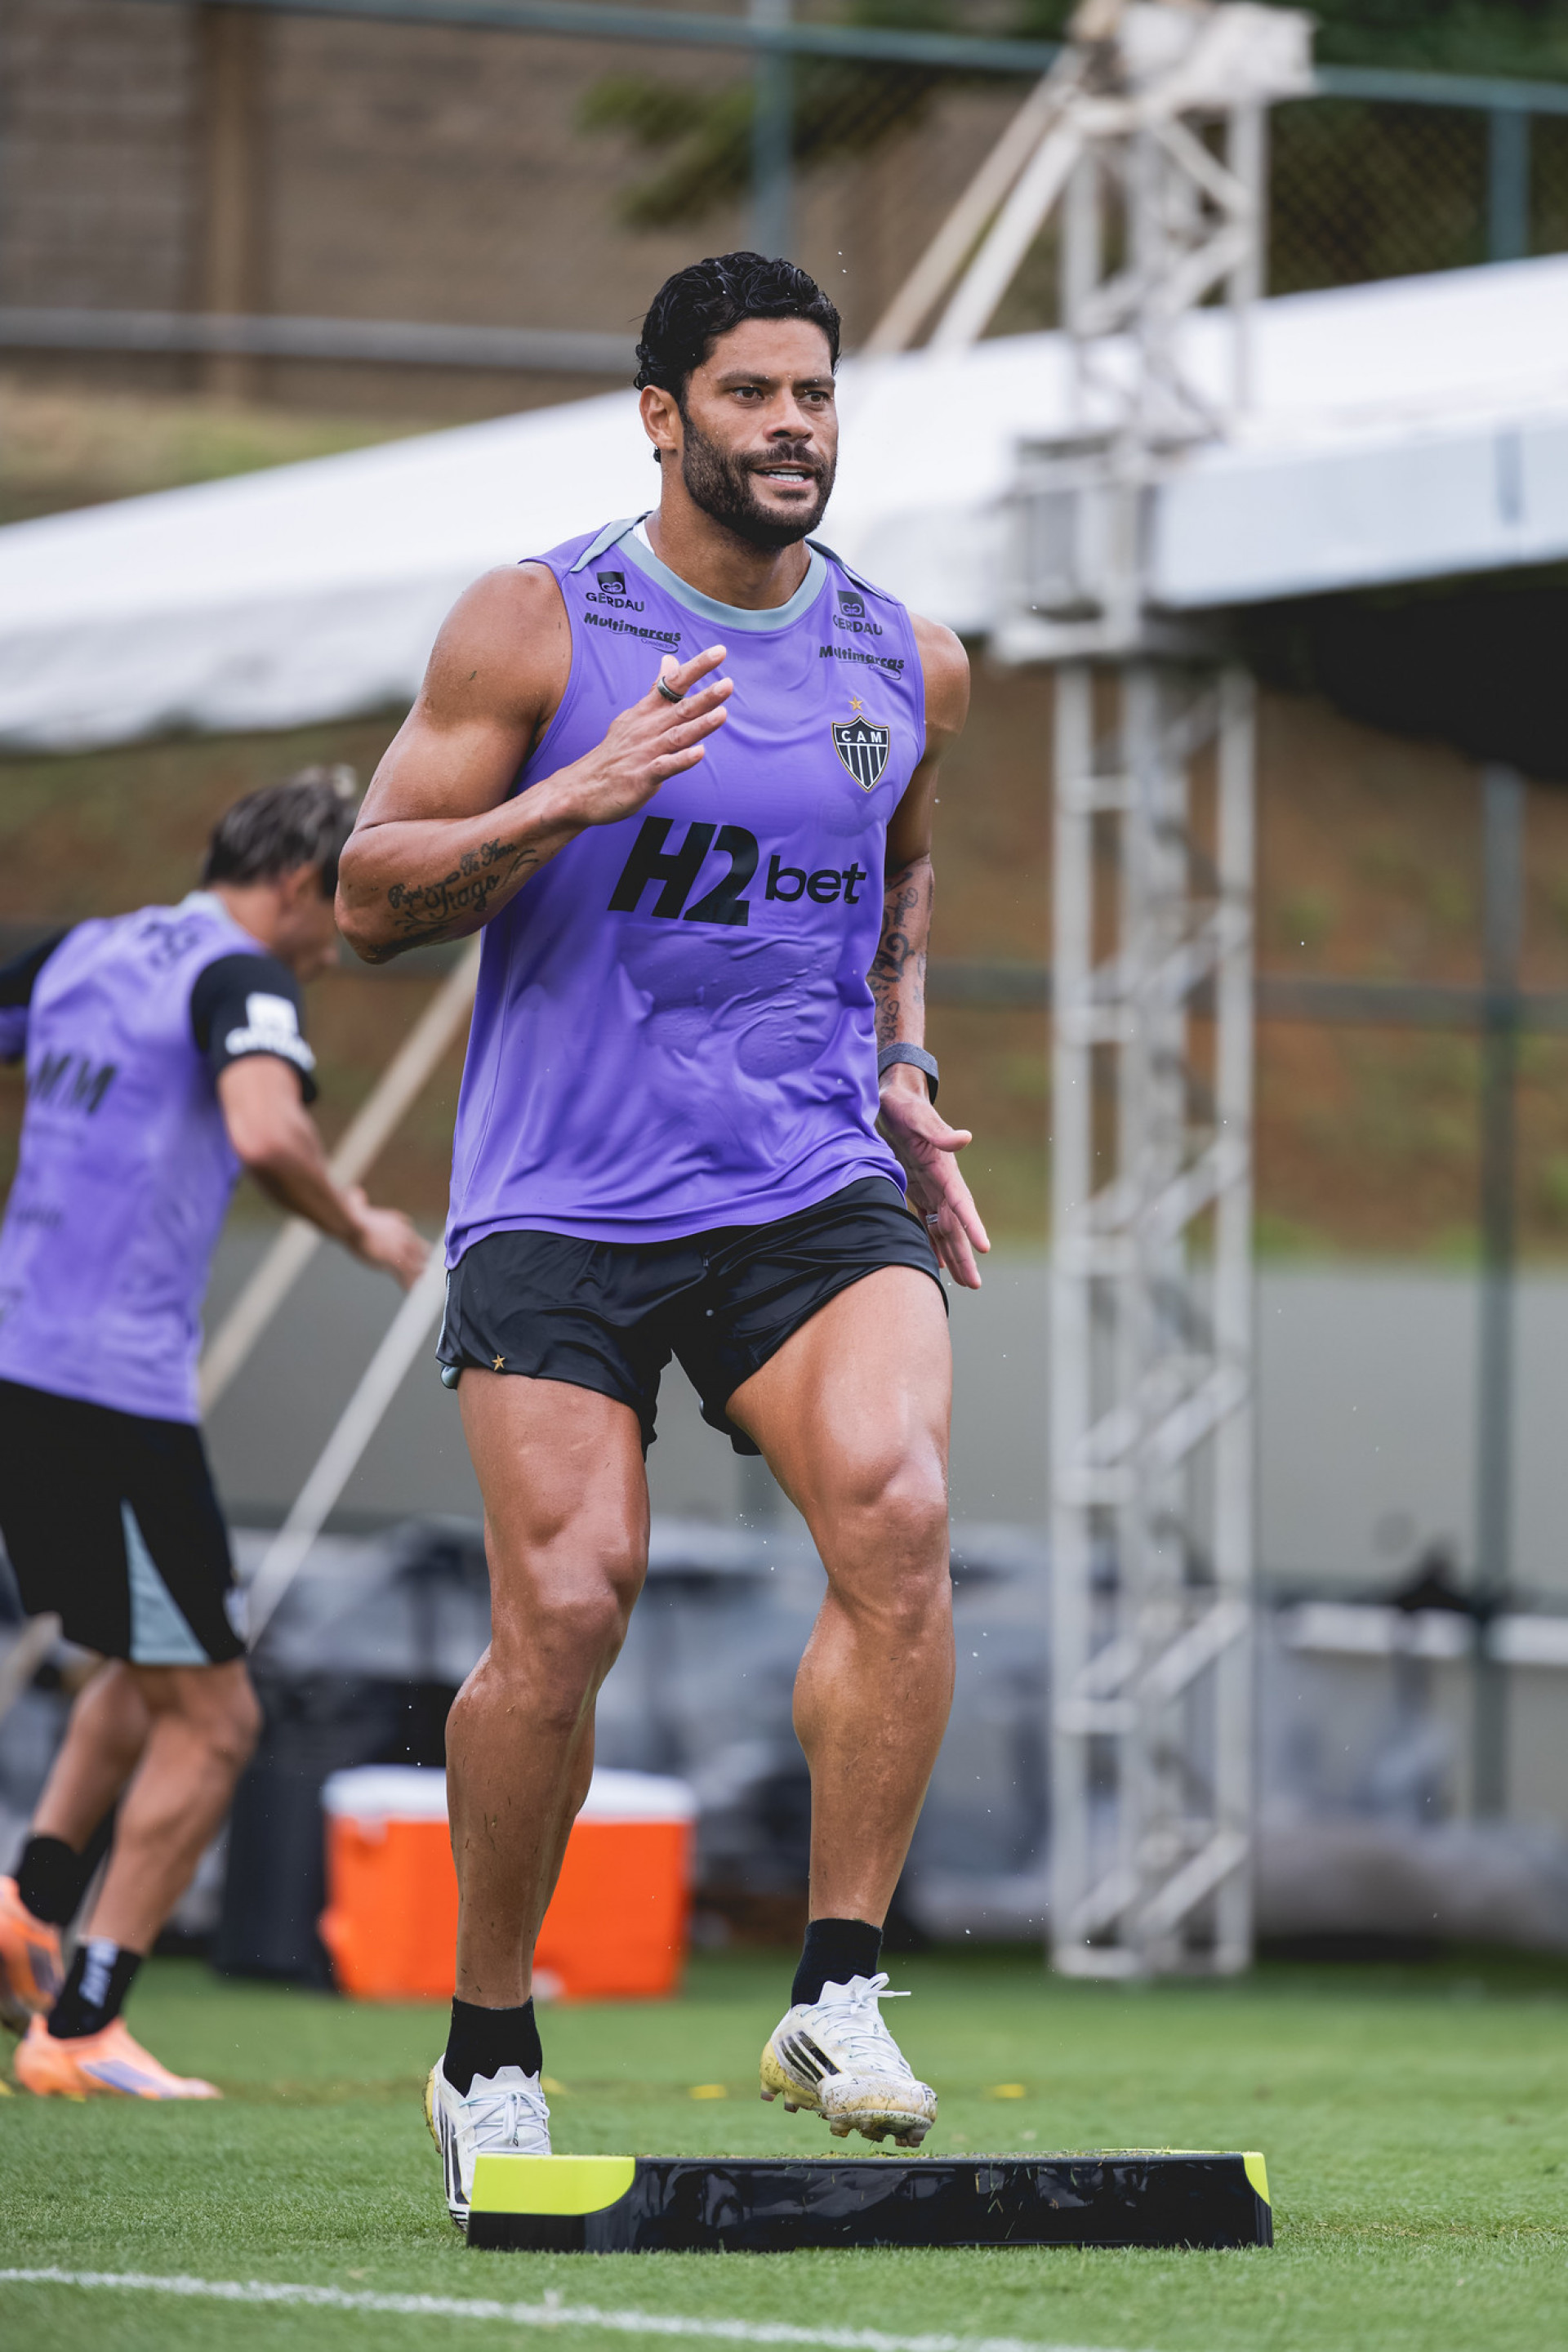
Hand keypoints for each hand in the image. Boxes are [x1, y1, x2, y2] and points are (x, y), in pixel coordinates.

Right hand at [346, 1188, 428, 1289]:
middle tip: (427, 1270)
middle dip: (423, 1261)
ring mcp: (401, 1248)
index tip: (421, 1255)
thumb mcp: (361, 1205)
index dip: (418, 1248)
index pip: (415, 1238)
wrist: (353, 1223)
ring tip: (422, 1284)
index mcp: (400, 1225)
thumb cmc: (354, 1215)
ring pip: (416, 1264)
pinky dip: (409, 1283)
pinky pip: (406, 1275)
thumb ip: (362, 1203)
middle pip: (421, 1251)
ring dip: (418, 1274)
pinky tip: (411, 1291)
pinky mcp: (395, 1260)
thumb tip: (357, 1193)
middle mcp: (405, 1236)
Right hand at [556, 646, 732, 828]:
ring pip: (677, 736)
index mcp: (647, 712)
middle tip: (728, 683)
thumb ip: (657, 690)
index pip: (674, 683)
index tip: (720, 651)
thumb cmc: (615, 752)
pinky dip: (681, 760)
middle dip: (706, 696)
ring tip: (722, 713)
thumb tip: (670, 660)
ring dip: (700, 725)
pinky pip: (664, 768)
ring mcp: (645, 753)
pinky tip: (699, 753)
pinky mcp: (641, 778)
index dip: (697, 667)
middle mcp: (648, 729)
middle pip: (681, 709)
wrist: (582, 789)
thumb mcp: (634, 715)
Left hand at [877, 1072, 990, 1289]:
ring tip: (964, 1282)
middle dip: (965, 1255)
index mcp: (944, 1169)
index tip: (984, 1248)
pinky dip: (931, 1242)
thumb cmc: (905, 1105)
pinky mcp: (916, 1187)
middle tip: (975, 1284)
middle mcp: (941, 1183)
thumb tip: (965, 1138)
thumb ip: (939, 1131)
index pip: (962, 1202)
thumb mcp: (917, 1116)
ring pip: (943, 1228)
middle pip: (956, 1225)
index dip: (972, 1225)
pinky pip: (926, 1221)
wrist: (894, 1097)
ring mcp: (929, 1187)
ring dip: (952, 1255)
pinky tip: (936, 1262)